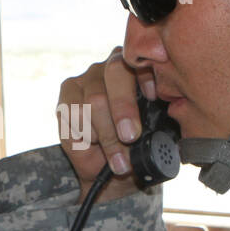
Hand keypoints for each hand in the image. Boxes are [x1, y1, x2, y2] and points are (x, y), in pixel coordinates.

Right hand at [58, 47, 154, 202]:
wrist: (106, 169)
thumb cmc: (134, 150)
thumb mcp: (154, 139)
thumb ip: (158, 126)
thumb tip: (161, 132)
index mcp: (142, 70)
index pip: (144, 61)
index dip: (146, 75)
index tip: (153, 96)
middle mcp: (113, 65)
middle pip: (116, 72)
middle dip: (123, 108)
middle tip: (129, 136)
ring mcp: (89, 76)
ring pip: (95, 99)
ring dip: (106, 135)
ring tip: (116, 158)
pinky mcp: (68, 89)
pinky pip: (73, 110)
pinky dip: (85, 133)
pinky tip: (94, 143)